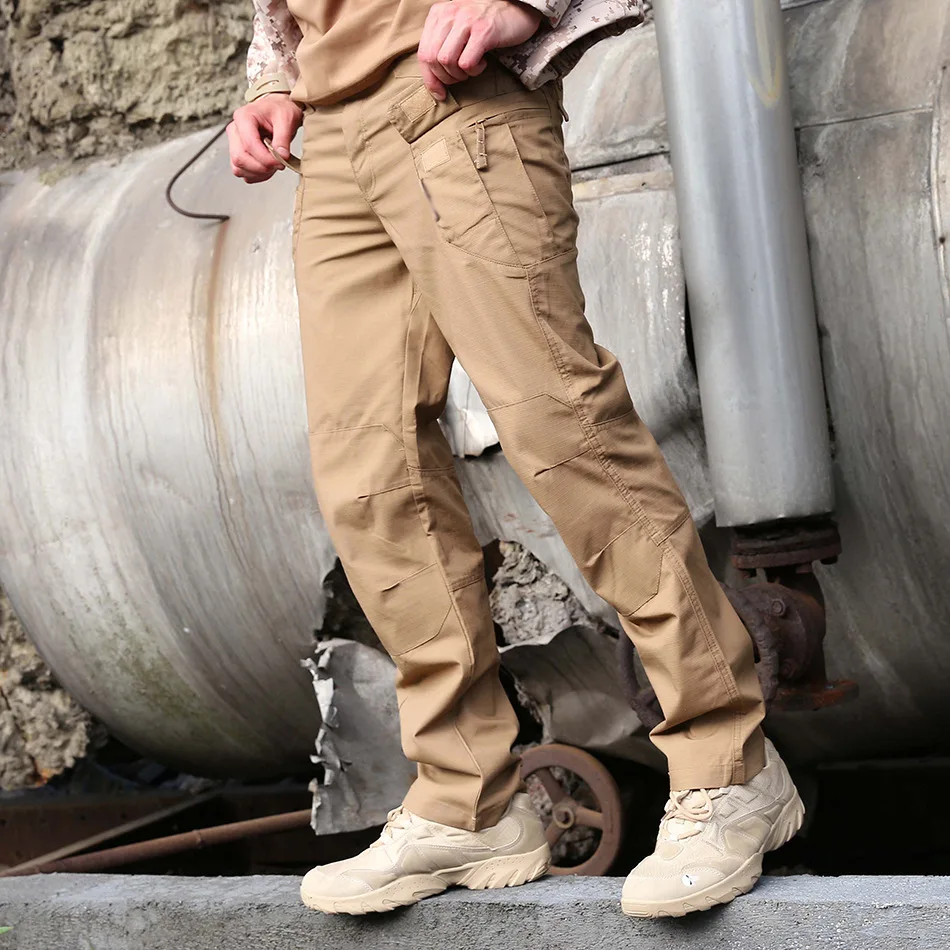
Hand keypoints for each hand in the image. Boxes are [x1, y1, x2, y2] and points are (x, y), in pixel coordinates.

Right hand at [227, 94, 302, 183]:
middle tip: (279, 164)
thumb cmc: (280, 110)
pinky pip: (243, 173)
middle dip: (262, 167)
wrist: (278, 110)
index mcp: (243, 117)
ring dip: (259, 173)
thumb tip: (281, 156)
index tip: (281, 161)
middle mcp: (235, 131)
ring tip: (274, 164)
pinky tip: (268, 167)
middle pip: (240, 158)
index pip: (248, 144)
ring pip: (239, 168)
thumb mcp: (287, 119)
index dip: (265, 158)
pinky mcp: (239, 155)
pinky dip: (257, 175)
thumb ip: (283, 138)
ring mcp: (234, 144)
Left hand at [418, 0, 542, 100]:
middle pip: (433, 59)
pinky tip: (482, 63)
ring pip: (447, 61)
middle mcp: (449, 14)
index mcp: (438, 14)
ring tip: (472, 68)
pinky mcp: (483, 31)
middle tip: (461, 77)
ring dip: (459, 74)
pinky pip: (467, 63)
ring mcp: (466, 21)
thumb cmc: (486, 24)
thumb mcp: (458, 28)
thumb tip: (433, 82)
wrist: (517, 8)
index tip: (440, 94)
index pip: (423, 53)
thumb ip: (442, 46)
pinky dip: (473, 70)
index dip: (430, 79)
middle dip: (445, 78)